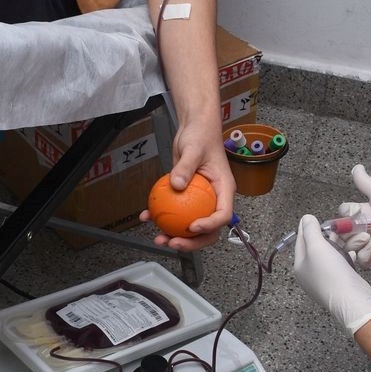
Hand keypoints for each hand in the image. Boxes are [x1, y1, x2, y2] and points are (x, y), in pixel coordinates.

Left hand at [139, 120, 234, 250]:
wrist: (194, 129)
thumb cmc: (201, 136)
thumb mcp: (193, 149)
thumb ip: (185, 167)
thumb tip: (176, 185)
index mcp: (224, 190)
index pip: (222, 214)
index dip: (209, 226)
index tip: (192, 226)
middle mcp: (214, 199)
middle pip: (209, 229)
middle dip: (192, 242)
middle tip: (173, 242)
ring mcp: (200, 200)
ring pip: (191, 226)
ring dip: (175, 236)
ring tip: (159, 239)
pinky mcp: (186, 197)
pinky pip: (176, 213)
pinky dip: (162, 217)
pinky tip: (147, 217)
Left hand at [293, 214, 370, 335]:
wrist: (352, 300)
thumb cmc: (331, 272)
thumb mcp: (317, 247)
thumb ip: (310, 231)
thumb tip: (305, 218)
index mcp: (299, 266)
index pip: (300, 241)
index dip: (306, 227)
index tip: (313, 217)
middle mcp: (309, 274)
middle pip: (314, 249)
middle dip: (324, 236)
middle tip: (332, 226)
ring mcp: (324, 280)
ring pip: (329, 256)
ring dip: (336, 245)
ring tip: (343, 236)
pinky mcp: (339, 283)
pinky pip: (340, 265)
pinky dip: (345, 257)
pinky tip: (352, 252)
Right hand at [339, 164, 370, 269]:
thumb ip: (364, 181)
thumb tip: (356, 167)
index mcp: (365, 214)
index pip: (344, 215)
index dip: (343, 214)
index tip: (353, 211)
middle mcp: (366, 229)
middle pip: (342, 233)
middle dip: (343, 231)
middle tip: (354, 227)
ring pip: (348, 248)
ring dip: (353, 242)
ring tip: (366, 236)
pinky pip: (362, 261)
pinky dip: (363, 254)